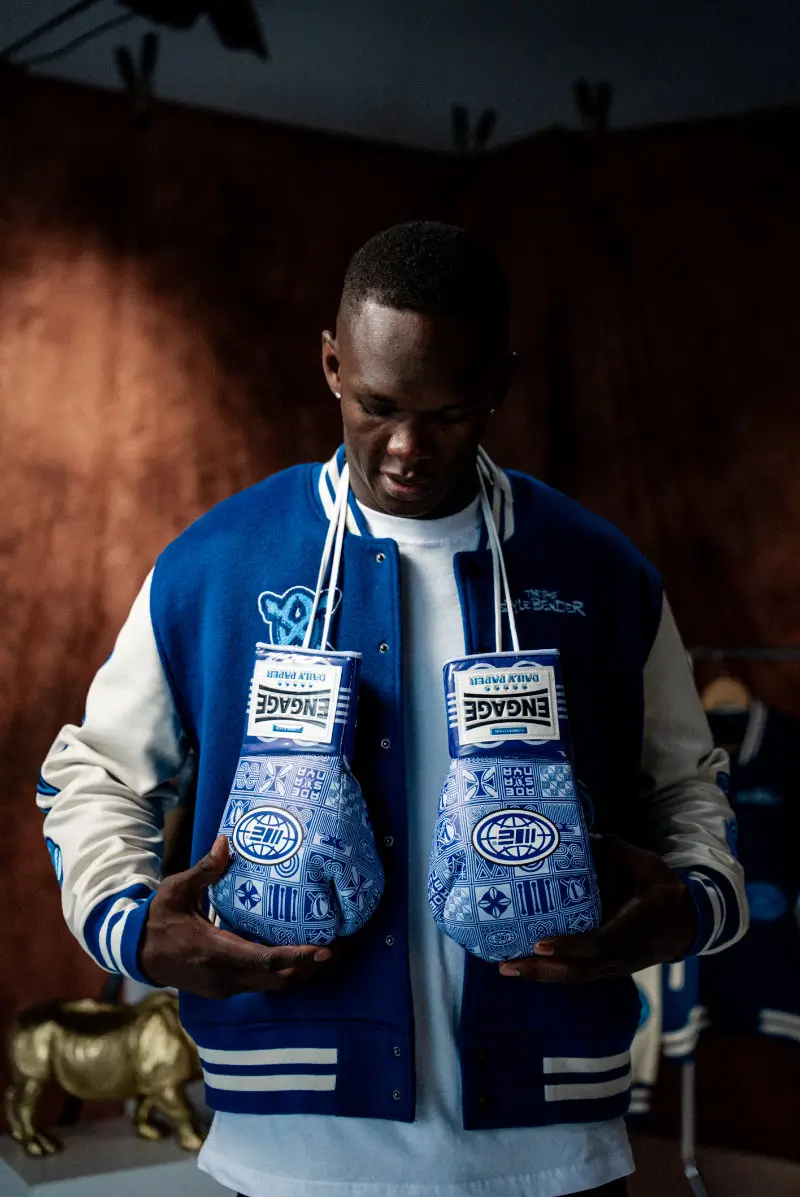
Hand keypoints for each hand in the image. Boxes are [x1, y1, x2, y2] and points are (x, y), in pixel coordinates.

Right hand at [139, 836, 338, 997]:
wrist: (135, 952)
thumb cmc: (158, 918)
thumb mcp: (176, 890)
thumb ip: (203, 870)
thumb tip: (225, 841)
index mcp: (215, 951)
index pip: (265, 960)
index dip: (297, 956)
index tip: (323, 950)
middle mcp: (224, 977)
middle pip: (277, 979)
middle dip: (308, 967)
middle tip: (335, 948)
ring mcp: (223, 987)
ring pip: (269, 985)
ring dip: (296, 972)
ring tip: (321, 952)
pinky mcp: (223, 989)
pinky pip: (258, 984)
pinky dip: (278, 973)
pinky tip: (292, 956)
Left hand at [498, 833, 697, 982]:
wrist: (687, 924)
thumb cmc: (666, 892)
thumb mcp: (648, 866)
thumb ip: (619, 851)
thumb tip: (588, 834)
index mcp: (632, 928)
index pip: (598, 944)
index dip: (569, 945)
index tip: (540, 943)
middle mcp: (621, 955)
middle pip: (577, 970)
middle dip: (540, 970)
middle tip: (506, 965)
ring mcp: (614, 966)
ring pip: (574, 976)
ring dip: (540, 975)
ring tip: (506, 968)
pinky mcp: (608, 968)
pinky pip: (577, 974)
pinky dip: (551, 972)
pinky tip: (527, 966)